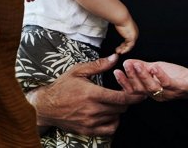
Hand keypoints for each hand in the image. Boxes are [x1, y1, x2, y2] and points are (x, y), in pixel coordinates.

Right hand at [29, 54, 143, 135]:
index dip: (134, 96)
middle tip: (124, 95)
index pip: (120, 98)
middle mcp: (93, 110)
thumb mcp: (78, 71)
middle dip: (125, 101)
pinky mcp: (88, 130)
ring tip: (112, 103)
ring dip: (118, 111)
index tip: (141, 93)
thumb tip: (115, 57)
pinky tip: (109, 115)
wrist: (46, 106)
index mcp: (92, 93)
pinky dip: (113, 123)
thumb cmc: (62, 87)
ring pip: (116, 118)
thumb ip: (99, 65)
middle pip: (121, 108)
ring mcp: (90, 122)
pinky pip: (109, 130)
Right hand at [113, 19, 137, 54]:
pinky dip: (125, 50)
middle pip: (129, 43)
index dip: (124, 44)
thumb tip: (118, 30)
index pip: (129, 40)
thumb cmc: (121, 20)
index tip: (119, 47)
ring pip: (129, 46)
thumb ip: (122, 29)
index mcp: (133, 30)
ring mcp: (134, 36)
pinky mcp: (132, 38)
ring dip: (123, 50)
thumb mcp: (121, 26)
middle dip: (123, 48)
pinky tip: (122, 52)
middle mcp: (135, 33)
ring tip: (118, 52)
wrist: (122, 18)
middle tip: (118, 50)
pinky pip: (129, 46)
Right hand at [115, 59, 187, 101]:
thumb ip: (143, 66)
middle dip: (131, 77)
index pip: (134, 89)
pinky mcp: (179, 87)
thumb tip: (128, 61)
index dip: (124, 82)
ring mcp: (168, 92)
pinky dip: (160, 75)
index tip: (116, 72)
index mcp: (151, 91)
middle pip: (140, 89)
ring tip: (137, 65)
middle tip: (125, 66)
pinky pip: (168, 83)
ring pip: (152, 87)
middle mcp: (158, 94)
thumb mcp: (158, 69)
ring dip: (143, 75)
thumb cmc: (179, 77)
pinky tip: (155, 67)